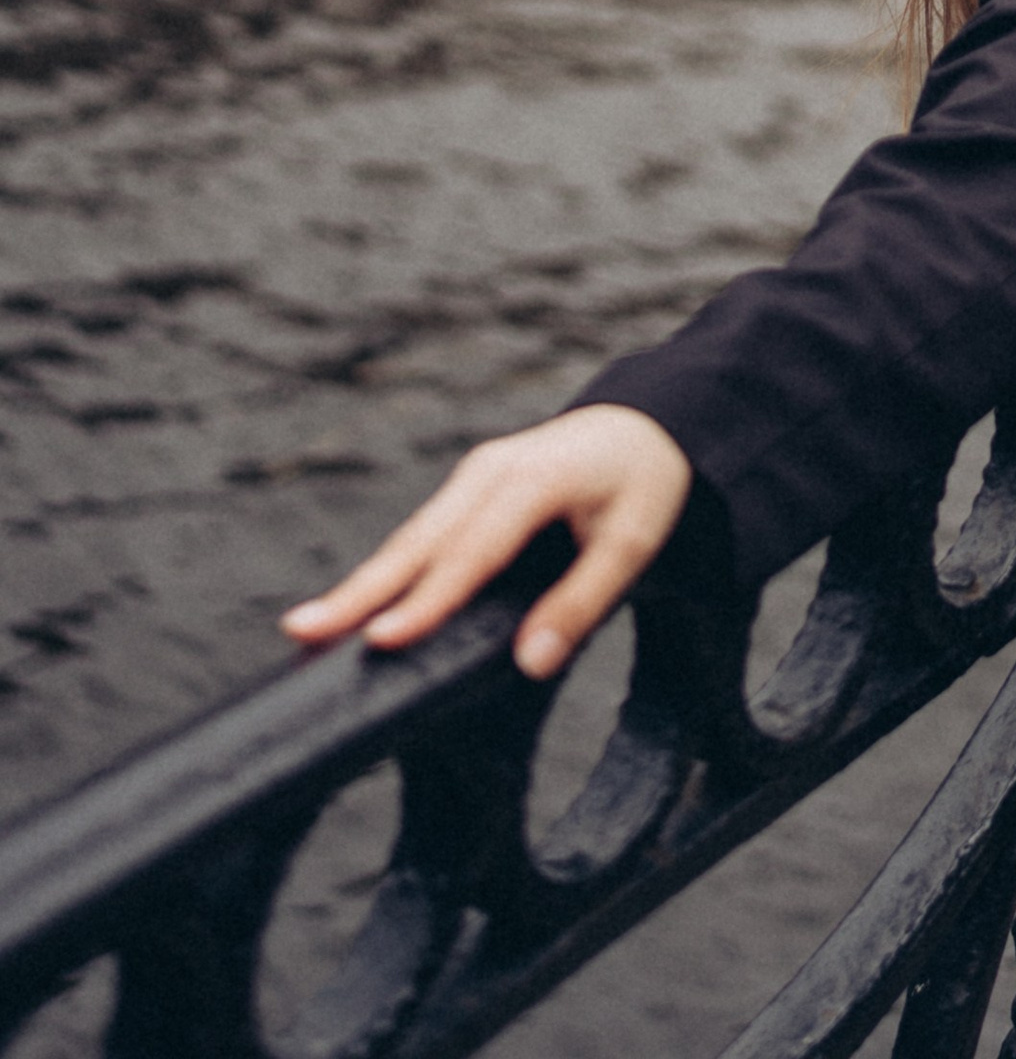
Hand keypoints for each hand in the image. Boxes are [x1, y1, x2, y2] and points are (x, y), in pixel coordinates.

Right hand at [279, 404, 693, 679]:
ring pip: (410, 537)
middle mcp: (490, 472)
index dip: (426, 600)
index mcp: (532, 482)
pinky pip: (422, 532)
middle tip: (300, 632)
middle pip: (418, 541)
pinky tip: (354, 605)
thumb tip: (531, 663)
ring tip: (306, 628)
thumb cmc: (643, 482)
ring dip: (360, 582)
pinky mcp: (469, 486)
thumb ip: (583, 602)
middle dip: (360, 590)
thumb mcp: (634, 542)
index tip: (381, 640)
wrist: (647, 420)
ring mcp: (474, 475)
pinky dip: (385, 568)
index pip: (472, 554)